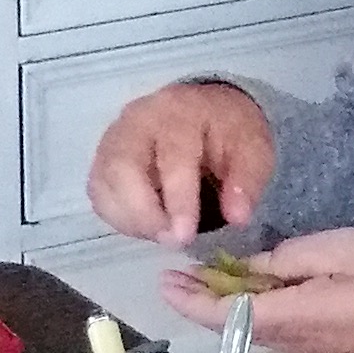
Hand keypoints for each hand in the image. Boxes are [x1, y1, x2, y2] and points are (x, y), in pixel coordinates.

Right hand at [86, 76, 277, 246]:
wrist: (207, 113)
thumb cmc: (228, 133)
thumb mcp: (253, 149)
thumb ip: (247, 182)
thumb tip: (237, 217)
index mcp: (178, 112)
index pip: (171, 156)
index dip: (177, 199)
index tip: (186, 236)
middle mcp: (136, 121)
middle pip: (121, 167)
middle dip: (143, 214)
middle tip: (172, 241)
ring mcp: (113, 140)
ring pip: (103, 184)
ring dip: (131, 220)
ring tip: (165, 235)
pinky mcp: (102, 161)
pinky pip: (100, 196)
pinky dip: (121, 219)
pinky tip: (149, 227)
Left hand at [175, 223, 353, 352]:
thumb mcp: (343, 250)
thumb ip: (290, 260)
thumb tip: (251, 271)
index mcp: (290, 318)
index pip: (222, 316)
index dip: (189, 300)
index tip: (165, 280)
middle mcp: (293, 344)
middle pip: (235, 327)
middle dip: (204, 301)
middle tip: (181, 275)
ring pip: (258, 330)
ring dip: (232, 308)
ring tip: (214, 278)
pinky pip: (282, 332)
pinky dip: (260, 313)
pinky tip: (262, 293)